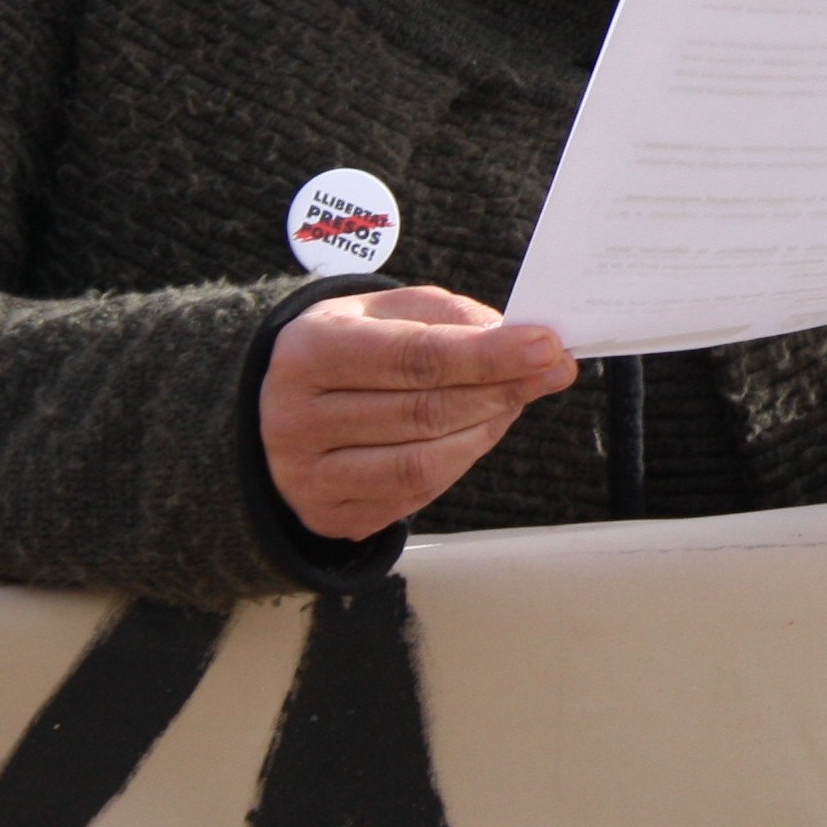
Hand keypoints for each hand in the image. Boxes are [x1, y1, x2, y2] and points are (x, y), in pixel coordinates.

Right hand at [260, 286, 575, 542]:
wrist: (275, 405)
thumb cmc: (348, 347)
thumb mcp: (386, 309)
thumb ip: (450, 317)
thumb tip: (517, 338)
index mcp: (309, 352)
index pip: (413, 356)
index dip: (486, 355)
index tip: (544, 345)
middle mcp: (295, 420)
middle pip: (424, 413)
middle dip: (502, 389)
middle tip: (552, 370)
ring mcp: (306, 477)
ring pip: (424, 464)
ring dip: (486, 430)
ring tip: (514, 398)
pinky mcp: (327, 516)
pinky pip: (413, 496)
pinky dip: (459, 462)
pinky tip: (476, 432)